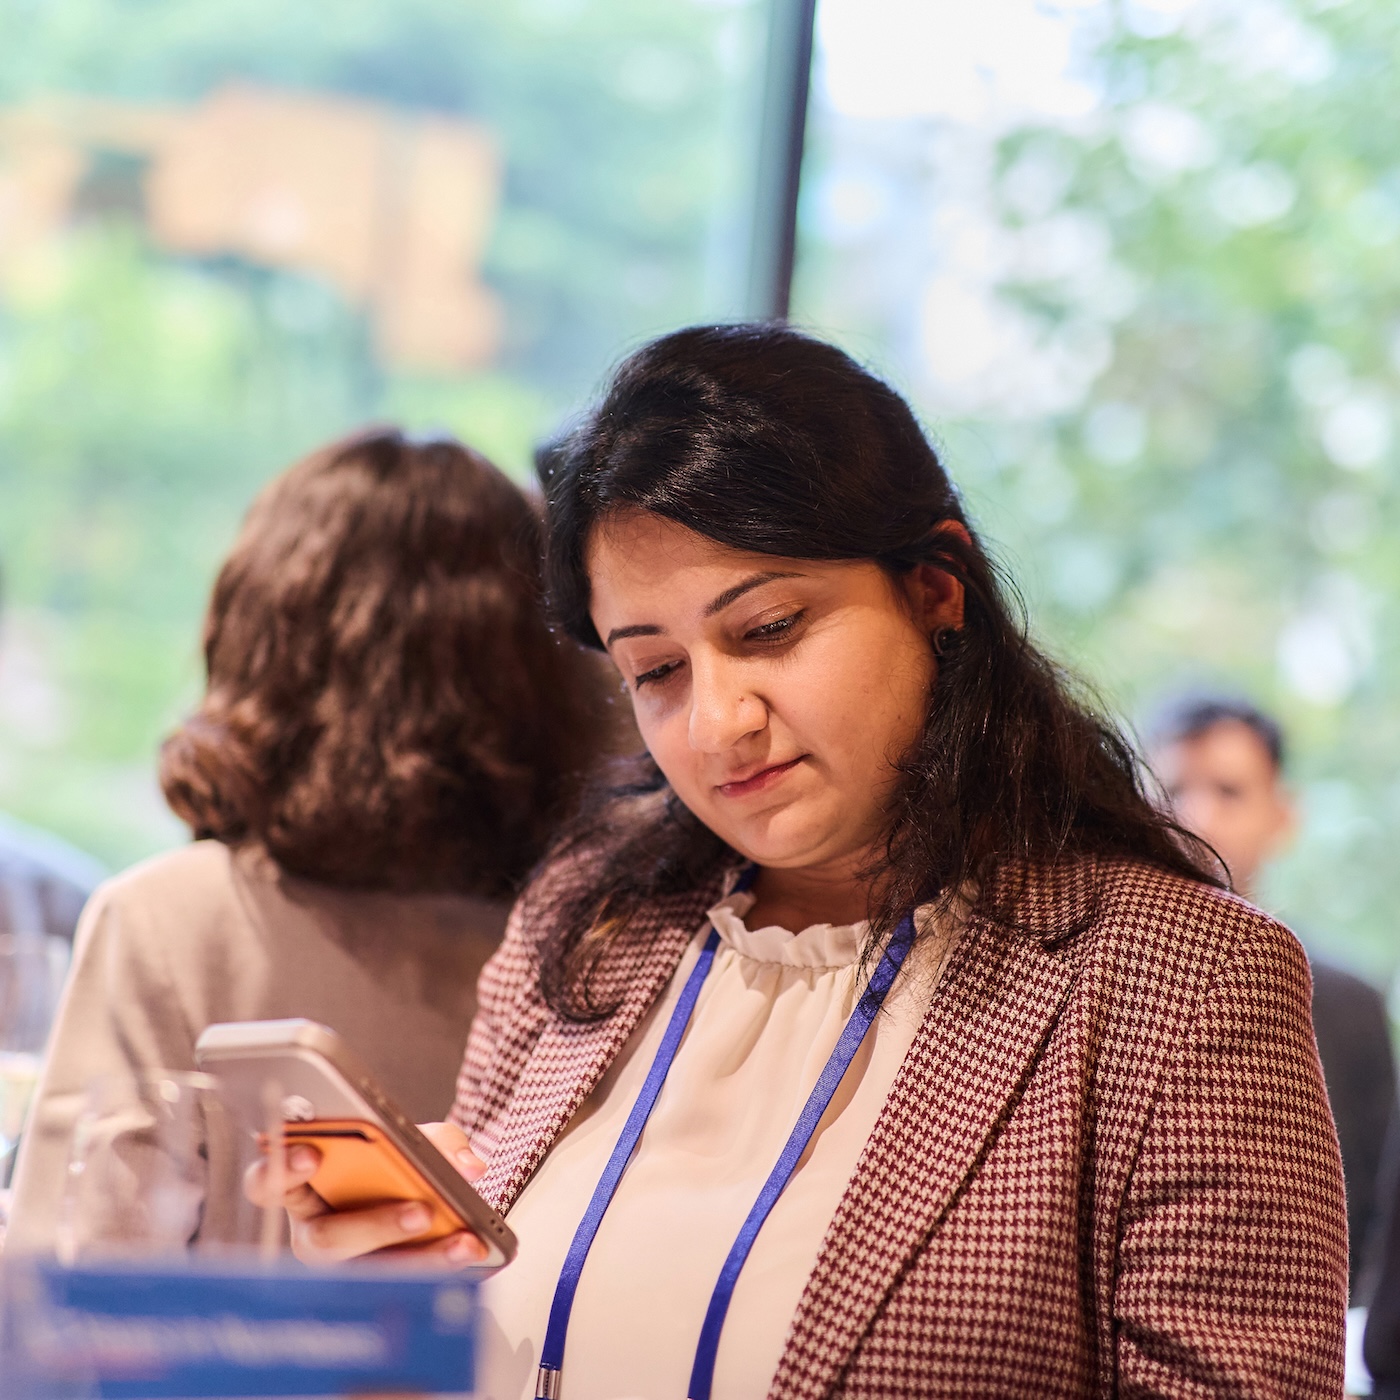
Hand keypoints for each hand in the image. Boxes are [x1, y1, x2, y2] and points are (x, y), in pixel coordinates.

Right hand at [243, 1120, 489, 1267]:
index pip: (269, 1182)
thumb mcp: (415, 1141)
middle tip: (421, 1211)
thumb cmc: (395, 1166)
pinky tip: (469, 1251)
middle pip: (325, 1239)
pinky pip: (402, 1286)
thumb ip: (440, 1143)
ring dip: (420, 1257)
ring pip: (368, 1273)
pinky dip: (441, 1266)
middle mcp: (312, 1233)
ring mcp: (340, 1270)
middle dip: (374, 1225)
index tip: (311, 1154)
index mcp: (303, 1189)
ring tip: (462, 1241)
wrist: (418, 1199)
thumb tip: (467, 1166)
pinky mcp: (370, 1291)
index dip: (282, 1168)